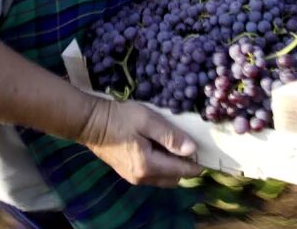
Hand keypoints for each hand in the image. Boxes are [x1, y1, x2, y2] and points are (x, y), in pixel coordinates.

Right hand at [77, 98, 202, 186]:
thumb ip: (170, 136)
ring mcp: (133, 177)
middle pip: (174, 178)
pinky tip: (159, 147)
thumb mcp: (147, 121)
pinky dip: (161, 165)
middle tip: (188, 144)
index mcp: (148, 166)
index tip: (206, 151)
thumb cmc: (119, 118)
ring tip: (174, 144)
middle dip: (185, 166)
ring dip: (172, 166)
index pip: (182, 170)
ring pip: (163, 178)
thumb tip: (192, 149)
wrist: (89, 122)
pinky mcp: (127, 172)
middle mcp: (142, 177)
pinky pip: (152, 174)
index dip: (197, 163)